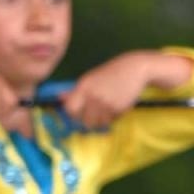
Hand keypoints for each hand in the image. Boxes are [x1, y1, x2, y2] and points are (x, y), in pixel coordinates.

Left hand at [62, 51, 192, 128]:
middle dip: (90, 120)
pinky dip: (114, 117)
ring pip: (99, 124)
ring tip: (108, 108)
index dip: (73, 114)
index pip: (70, 109)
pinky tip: (117, 105)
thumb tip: (59, 97)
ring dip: (103, 120)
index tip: (79, 113)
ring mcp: (106, 103)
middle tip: (96, 113)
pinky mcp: (119, 108)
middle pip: (85, 121)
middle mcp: (93, 95)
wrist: (135, 69)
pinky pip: (112, 120)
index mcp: (84, 86)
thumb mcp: (91, 78)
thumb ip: (75, 90)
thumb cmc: (111, 73)